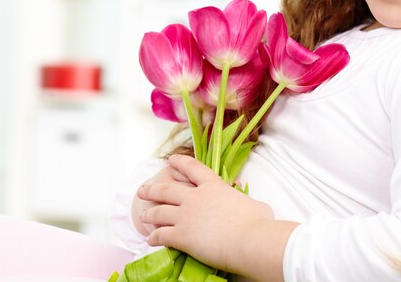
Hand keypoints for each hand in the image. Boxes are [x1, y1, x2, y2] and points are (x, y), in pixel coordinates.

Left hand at [137, 154, 296, 280]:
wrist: (250, 239)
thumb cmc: (258, 221)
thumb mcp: (255, 204)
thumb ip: (247, 203)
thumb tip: (255, 208)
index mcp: (213, 186)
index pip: (192, 169)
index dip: (179, 163)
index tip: (170, 160)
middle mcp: (195, 197)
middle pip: (167, 190)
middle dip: (152, 189)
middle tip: (142, 190)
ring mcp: (186, 216)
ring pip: (159, 212)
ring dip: (149, 214)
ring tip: (143, 216)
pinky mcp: (182, 236)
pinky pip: (161, 235)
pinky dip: (153, 237)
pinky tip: (149, 240)